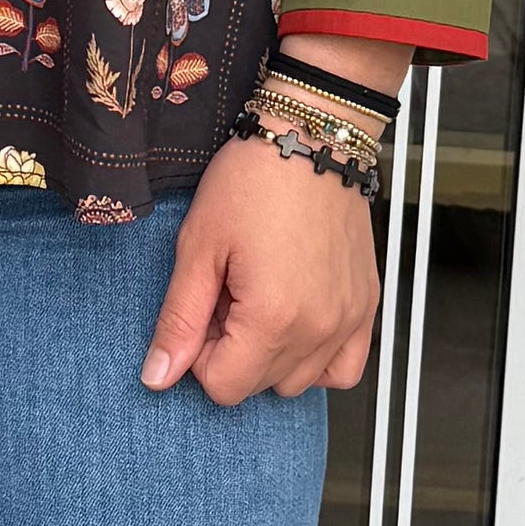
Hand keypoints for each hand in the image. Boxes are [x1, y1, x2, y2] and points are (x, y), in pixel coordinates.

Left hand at [142, 134, 378, 402]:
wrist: (313, 138)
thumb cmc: (252, 181)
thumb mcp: (199, 247)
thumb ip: (180, 320)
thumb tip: (157, 378)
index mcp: (274, 319)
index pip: (223, 387)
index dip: (200, 355)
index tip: (205, 307)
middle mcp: (319, 330)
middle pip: (259, 386)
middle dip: (233, 351)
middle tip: (229, 294)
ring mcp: (350, 320)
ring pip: (299, 382)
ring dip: (271, 356)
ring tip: (260, 302)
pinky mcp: (368, 306)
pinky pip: (344, 368)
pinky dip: (317, 359)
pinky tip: (297, 323)